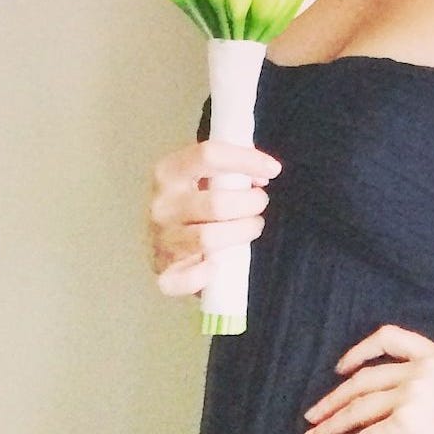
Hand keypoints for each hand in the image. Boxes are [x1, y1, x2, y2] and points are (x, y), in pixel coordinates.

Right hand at [146, 139, 282, 297]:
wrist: (162, 240)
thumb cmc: (193, 203)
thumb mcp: (203, 176)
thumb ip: (230, 168)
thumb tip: (264, 172)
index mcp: (168, 172)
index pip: (208, 155)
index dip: (246, 160)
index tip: (273, 169)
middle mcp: (161, 205)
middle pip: (217, 203)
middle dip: (251, 204)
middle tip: (260, 204)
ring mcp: (159, 240)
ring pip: (209, 238)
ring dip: (242, 233)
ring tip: (252, 227)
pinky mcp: (163, 272)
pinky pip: (187, 278)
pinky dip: (205, 275)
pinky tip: (217, 266)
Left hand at [304, 324, 433, 433]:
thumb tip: (429, 394)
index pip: (390, 338)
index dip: (359, 351)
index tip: (341, 368)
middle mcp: (423, 370)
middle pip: (364, 380)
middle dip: (333, 399)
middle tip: (313, 415)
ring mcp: (413, 395)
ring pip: (358, 408)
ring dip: (330, 424)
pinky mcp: (407, 425)